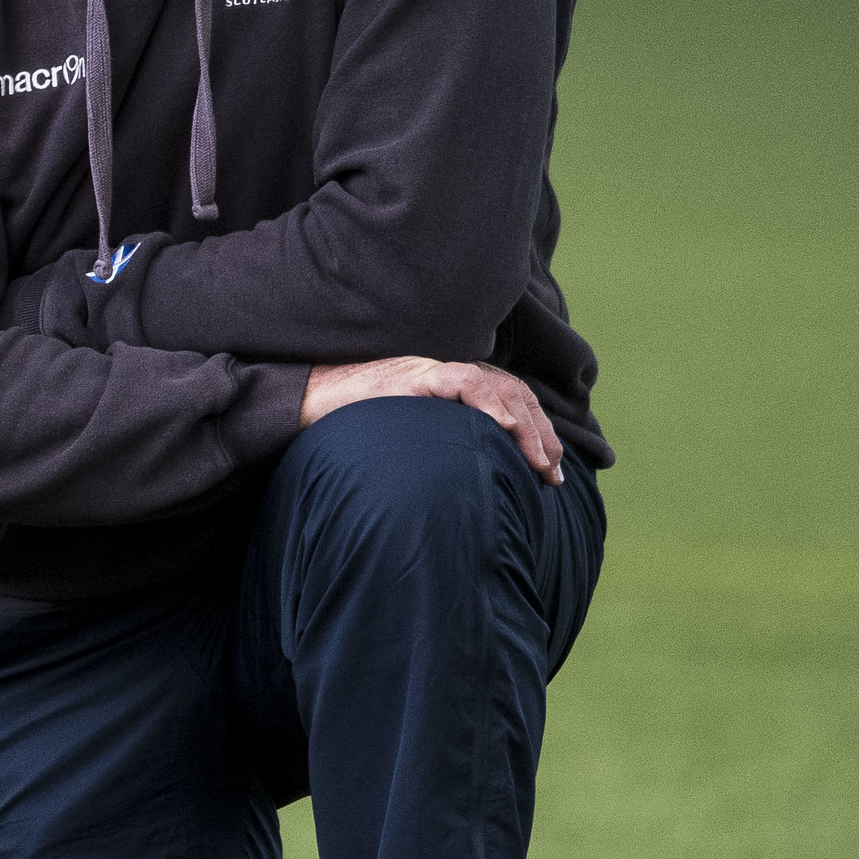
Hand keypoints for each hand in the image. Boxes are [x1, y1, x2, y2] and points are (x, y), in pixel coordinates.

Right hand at [301, 356, 563, 484]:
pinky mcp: (415, 377)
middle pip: (514, 394)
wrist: (307, 403)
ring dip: (525, 426)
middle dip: (541, 435)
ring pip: (498, 389)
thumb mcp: (408, 439)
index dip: (538, 433)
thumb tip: (469, 485)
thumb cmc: (351, 427)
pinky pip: (463, 383)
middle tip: (552, 474)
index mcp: (451, 388)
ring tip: (538, 461)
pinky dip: (489, 403)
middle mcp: (448, 375)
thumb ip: (439, 448)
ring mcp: (432, 373)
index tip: (551, 471)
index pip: (510, 402)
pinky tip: (506, 428)